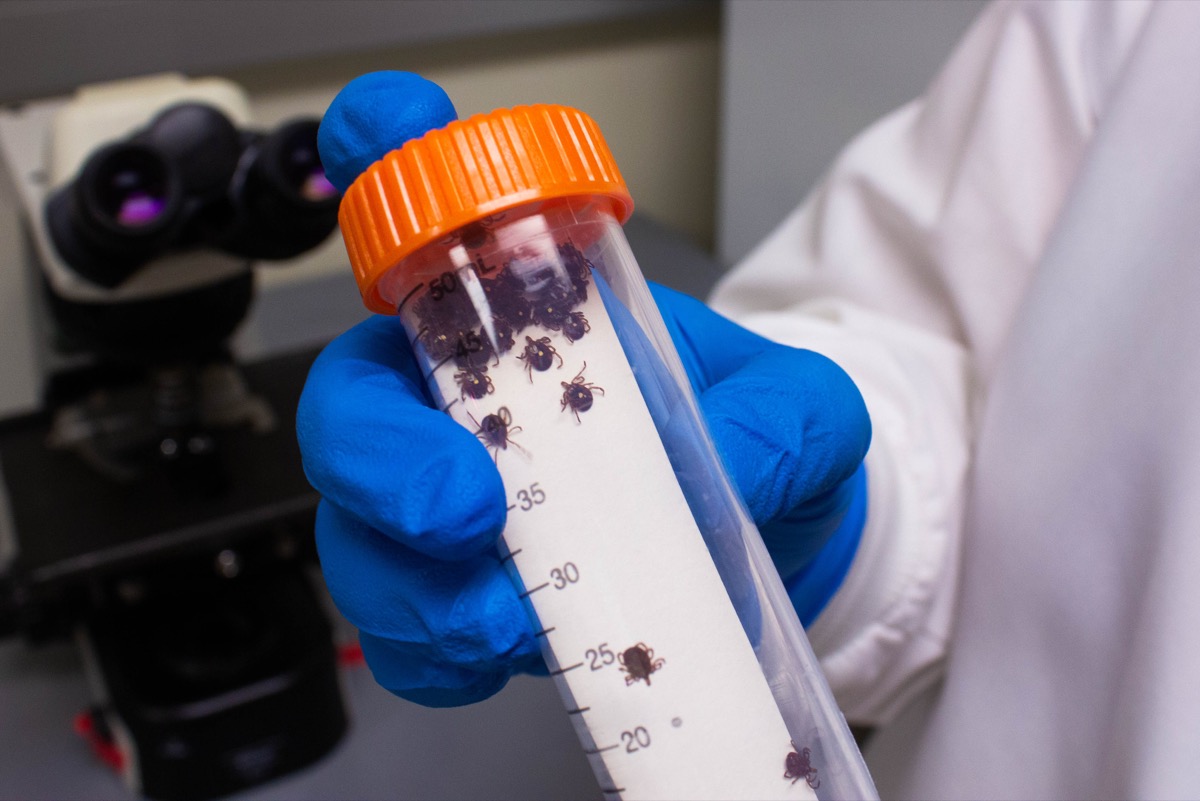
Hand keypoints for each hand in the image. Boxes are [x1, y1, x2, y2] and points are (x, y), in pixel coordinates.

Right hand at [298, 71, 871, 706]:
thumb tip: (732, 461)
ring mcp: (448, 502)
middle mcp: (468, 399)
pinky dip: (432, 655)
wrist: (763, 549)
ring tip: (505, 621)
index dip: (384, 157)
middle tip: (463, 510)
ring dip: (411, 586)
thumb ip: (786, 419)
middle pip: (354, 402)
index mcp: (534, 317)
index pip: (437, 215)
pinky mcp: (457, 597)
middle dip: (383, 458)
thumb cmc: (755, 448)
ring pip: (354, 531)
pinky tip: (495, 656)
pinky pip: (400, 632)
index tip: (378, 127)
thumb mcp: (803, 413)